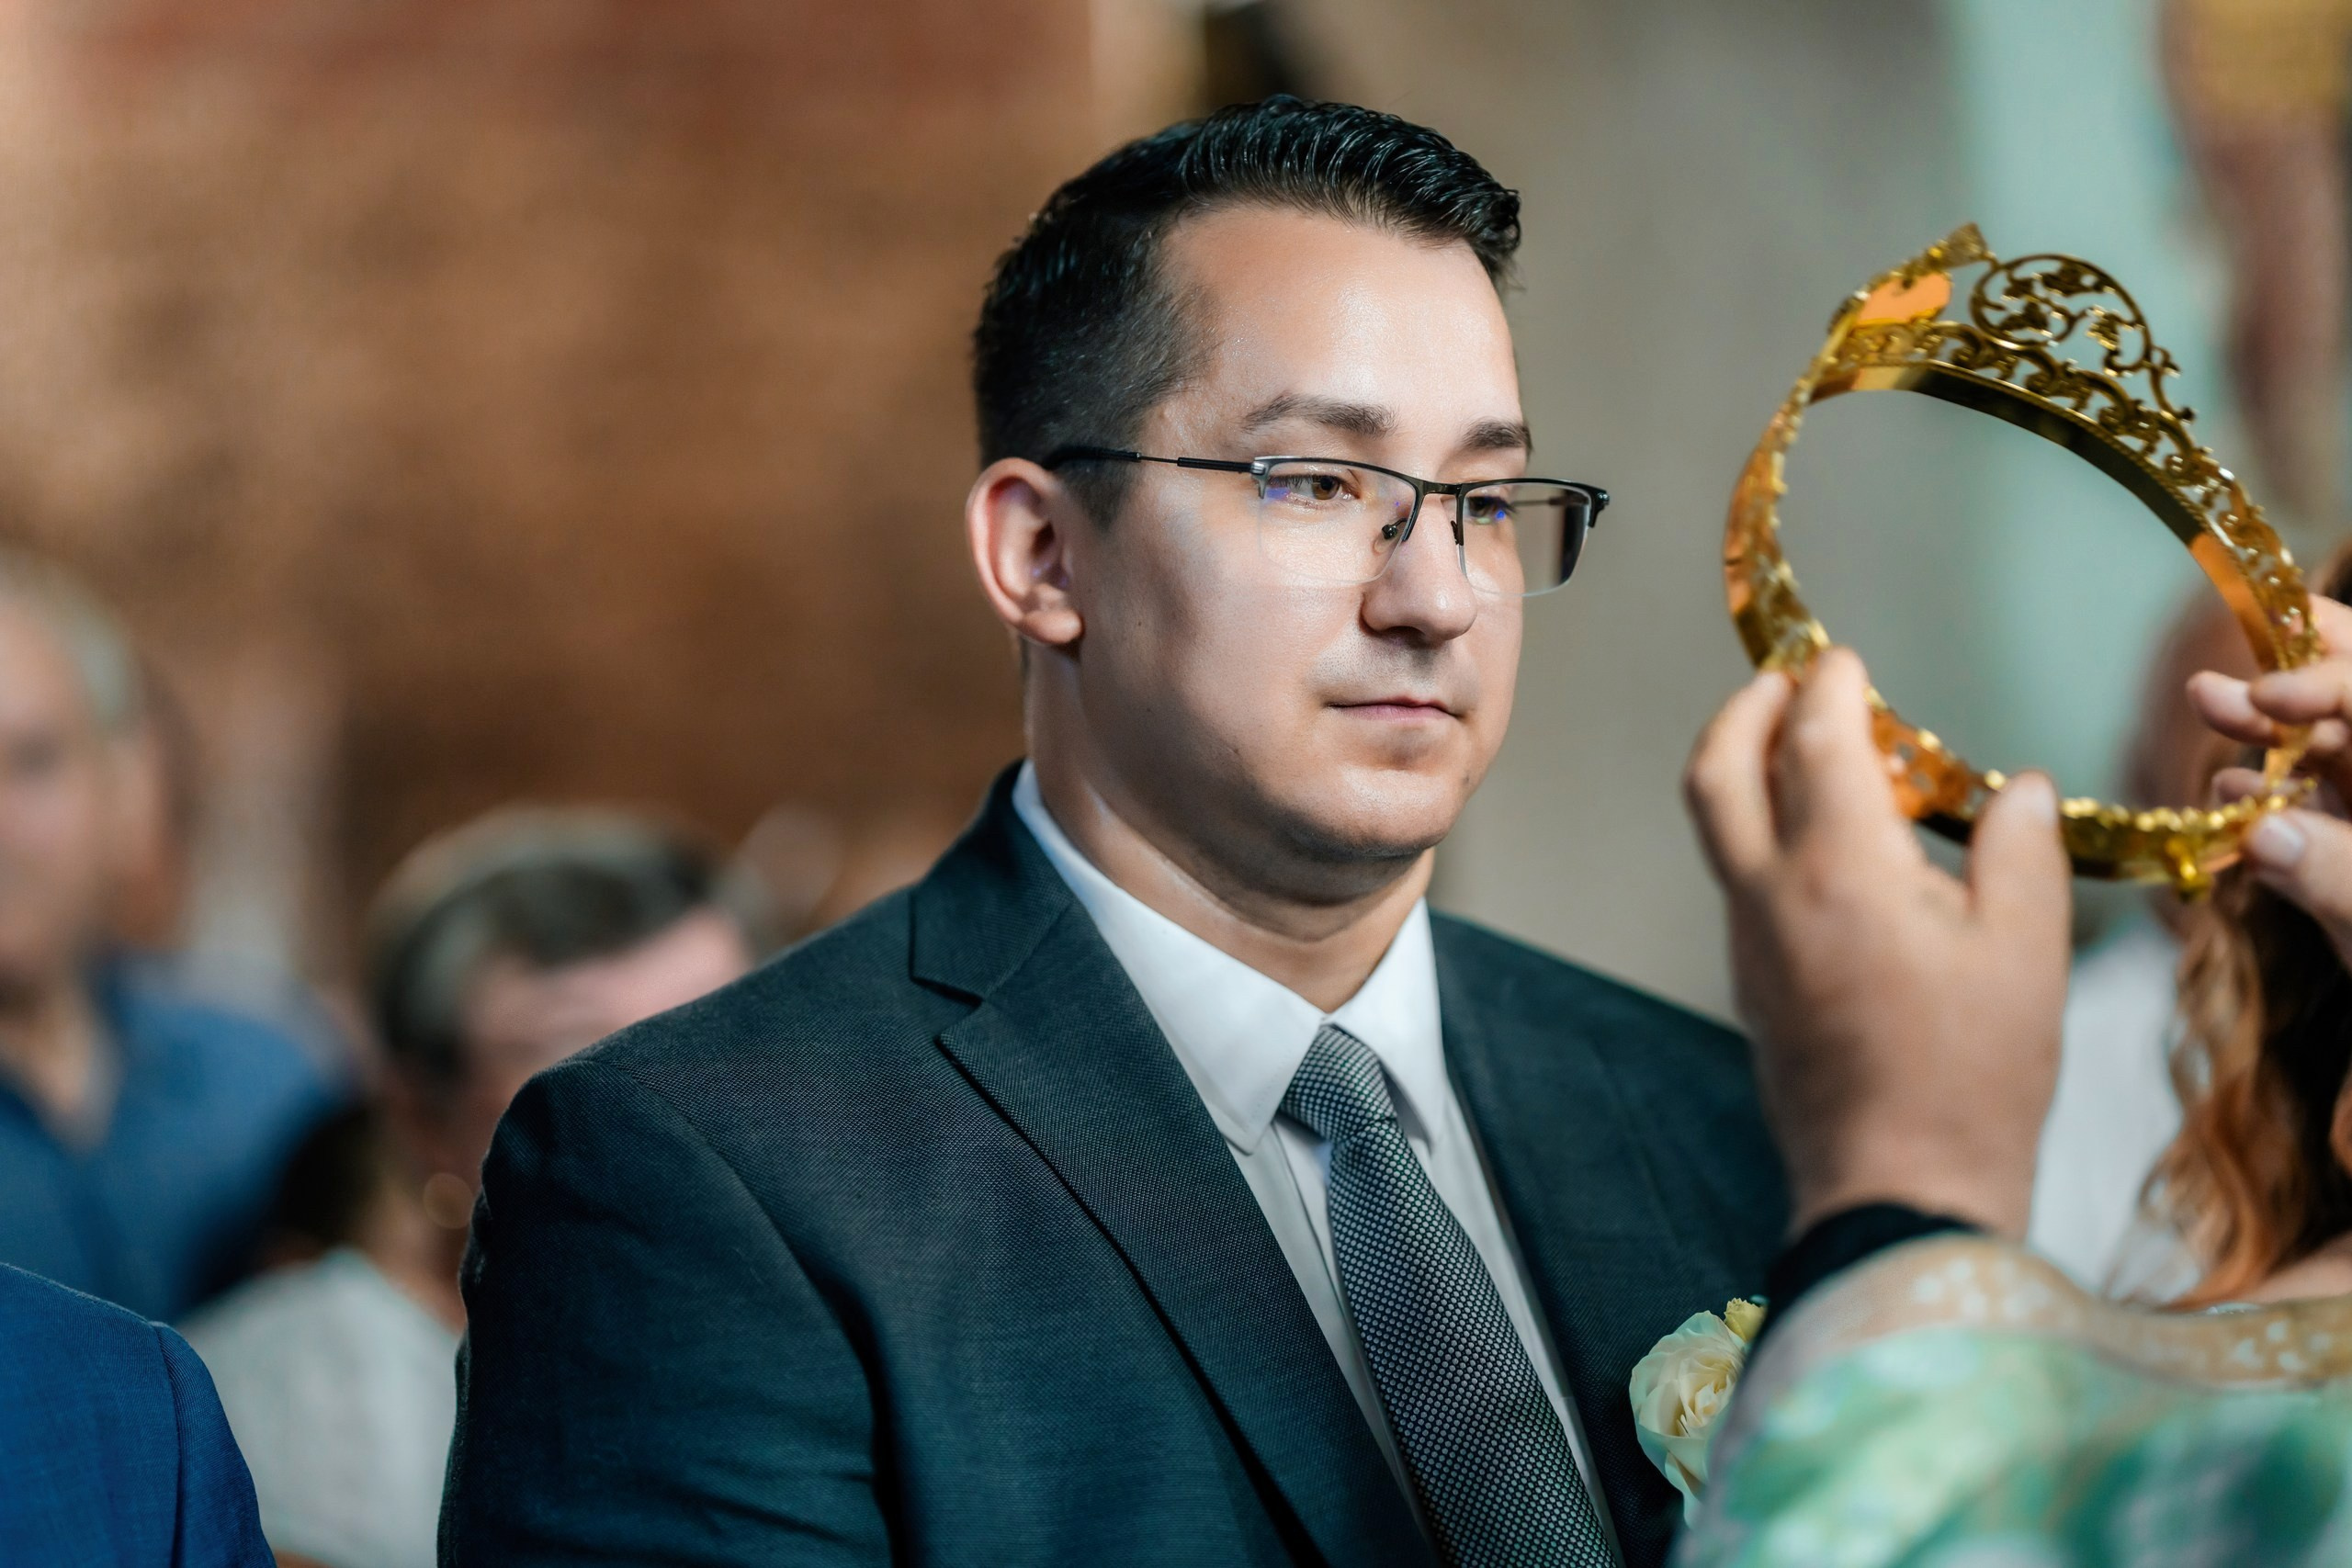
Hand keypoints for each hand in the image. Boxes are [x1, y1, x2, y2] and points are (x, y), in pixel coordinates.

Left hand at [1683, 649, 2072, 1237]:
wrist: (1895, 1190)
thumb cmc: (1970, 1078)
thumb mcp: (2027, 953)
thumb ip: (2018, 851)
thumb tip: (2019, 789)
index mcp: (1838, 871)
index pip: (1813, 741)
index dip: (1826, 687)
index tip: (1844, 661)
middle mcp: (1771, 895)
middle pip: (1717, 772)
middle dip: (1741, 711)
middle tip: (1782, 683)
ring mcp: (1748, 944)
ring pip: (1720, 829)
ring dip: (1749, 772)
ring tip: (1815, 758)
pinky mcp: (1750, 985)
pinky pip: (1742, 883)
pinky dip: (1767, 835)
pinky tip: (1831, 850)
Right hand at [2190, 596, 2351, 970]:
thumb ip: (2336, 883)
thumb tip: (2264, 833)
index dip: (2331, 678)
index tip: (2265, 697)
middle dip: (2297, 684)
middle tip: (2217, 686)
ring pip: (2343, 755)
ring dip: (2275, 737)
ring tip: (2209, 714)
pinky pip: (2328, 814)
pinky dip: (2280, 800)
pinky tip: (2233, 799)